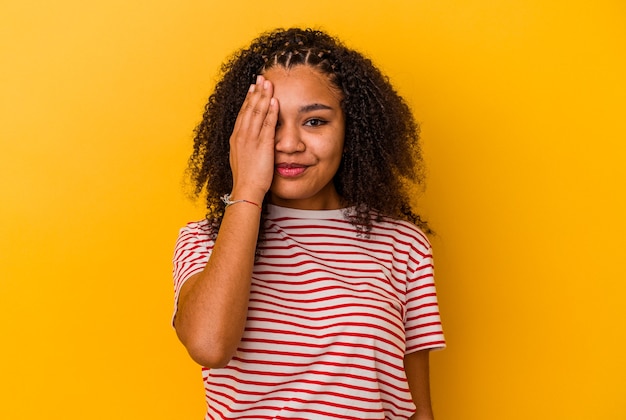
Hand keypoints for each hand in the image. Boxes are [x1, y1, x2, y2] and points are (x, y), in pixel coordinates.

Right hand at [228, 75, 278, 202]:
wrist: (246, 190)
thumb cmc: (246, 179)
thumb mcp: (242, 158)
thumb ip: (246, 147)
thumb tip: (250, 143)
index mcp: (236, 138)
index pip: (242, 113)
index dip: (248, 99)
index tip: (253, 87)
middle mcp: (242, 135)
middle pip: (249, 108)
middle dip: (256, 92)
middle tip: (261, 78)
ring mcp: (251, 139)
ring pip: (257, 112)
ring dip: (263, 96)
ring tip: (268, 83)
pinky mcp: (262, 145)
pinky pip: (267, 124)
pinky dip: (271, 111)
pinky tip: (275, 101)